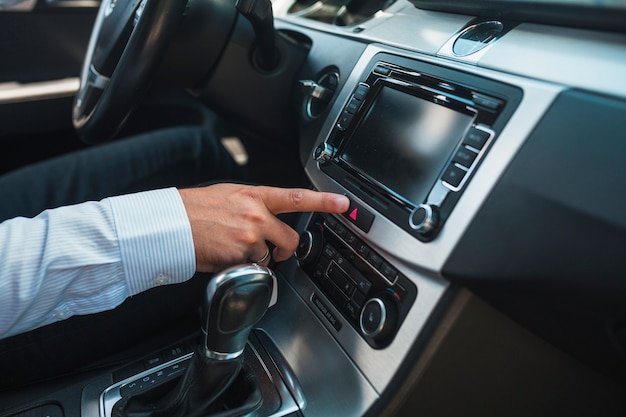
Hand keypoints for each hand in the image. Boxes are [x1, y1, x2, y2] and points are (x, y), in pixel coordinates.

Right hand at [178, 183, 349, 271]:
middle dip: (285, 250)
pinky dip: (240, 267)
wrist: (171, 224)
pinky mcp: (239, 258)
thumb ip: (254, 205)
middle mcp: (256, 215)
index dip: (324, 201)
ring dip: (256, 258)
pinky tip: (224, 257)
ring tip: (232, 249)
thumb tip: (267, 216)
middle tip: (275, 252)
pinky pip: (250, 269)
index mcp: (255, 196)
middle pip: (290, 239)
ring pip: (268, 257)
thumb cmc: (195, 209)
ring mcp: (249, 238)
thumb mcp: (229, 195)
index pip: (297, 198)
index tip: (343, 204)